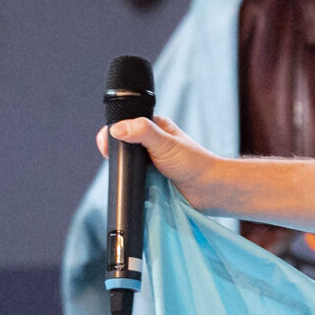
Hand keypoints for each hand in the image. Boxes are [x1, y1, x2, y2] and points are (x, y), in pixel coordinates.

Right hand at [96, 116, 222, 209]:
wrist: (208, 190)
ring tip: (122, 175)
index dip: (112, 133)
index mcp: (153, 127)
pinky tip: (128, 186)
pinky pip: (131, 180)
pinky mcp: (149, 180)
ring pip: (125, 164)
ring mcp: (148, 162)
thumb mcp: (165, 143)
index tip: (106, 146)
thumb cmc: (192, 162)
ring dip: (122, 170)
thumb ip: (142, 132)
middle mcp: (149, 143)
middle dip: (116, 154)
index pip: (124, 125)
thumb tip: (116, 129)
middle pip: (122, 146)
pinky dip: (128, 183)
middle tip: (113, 161)